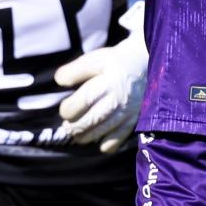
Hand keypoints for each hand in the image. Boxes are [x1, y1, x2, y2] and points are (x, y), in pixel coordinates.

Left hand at [54, 2, 147, 152]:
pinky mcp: (134, 121)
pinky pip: (119, 140)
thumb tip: (59, 82)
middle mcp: (117, 99)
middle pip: (90, 120)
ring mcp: (127, 112)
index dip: (68, 110)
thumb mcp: (94, 60)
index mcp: (106, 82)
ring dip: (85, 137)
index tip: (65, 110)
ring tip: (78, 135)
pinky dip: (106, 145)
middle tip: (68, 126)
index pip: (82, 102)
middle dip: (74, 127)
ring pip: (102, 132)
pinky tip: (99, 141)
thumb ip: (74, 71)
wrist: (145, 65)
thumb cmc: (114, 63)